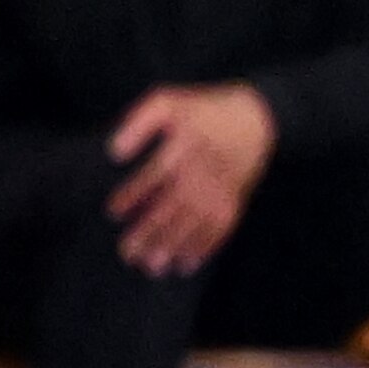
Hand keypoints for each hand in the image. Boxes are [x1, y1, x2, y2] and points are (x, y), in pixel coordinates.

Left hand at [105, 82, 274, 273]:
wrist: (255, 118)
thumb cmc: (204, 109)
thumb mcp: (167, 100)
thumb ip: (139, 123)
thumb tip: (115, 152)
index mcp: (183, 148)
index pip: (153, 176)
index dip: (132, 196)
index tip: (113, 213)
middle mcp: (202, 174)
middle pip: (171, 208)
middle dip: (148, 233)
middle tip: (127, 253)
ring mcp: (220, 192)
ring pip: (193, 225)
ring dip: (173, 247)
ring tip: (152, 267)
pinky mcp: (234, 203)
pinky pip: (219, 231)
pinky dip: (203, 250)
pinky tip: (186, 264)